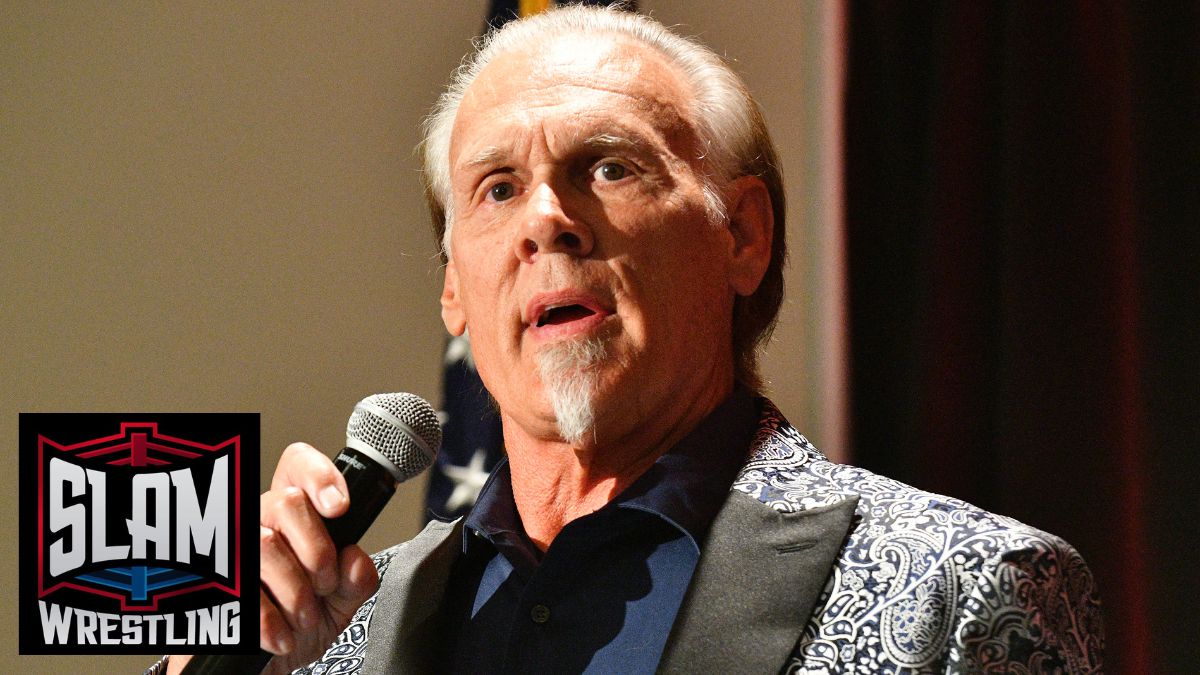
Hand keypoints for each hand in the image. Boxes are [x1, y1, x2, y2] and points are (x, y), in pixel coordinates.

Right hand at [166, 443, 380, 674]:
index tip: (339, 506)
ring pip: (267, 545)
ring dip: (296, 591)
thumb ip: (355, 581)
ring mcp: (230, 552)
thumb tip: (354, 560)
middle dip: (318, 550)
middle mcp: (257, 523)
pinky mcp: (209, 587)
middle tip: (324, 584)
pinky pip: (243, 592)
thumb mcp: (339, 605)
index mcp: (292, 518)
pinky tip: (282, 636)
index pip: (296, 467)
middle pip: (288, 503)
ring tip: (304, 617)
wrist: (261, 670)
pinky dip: (272, 621)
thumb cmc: (297, 626)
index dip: (318, 474)